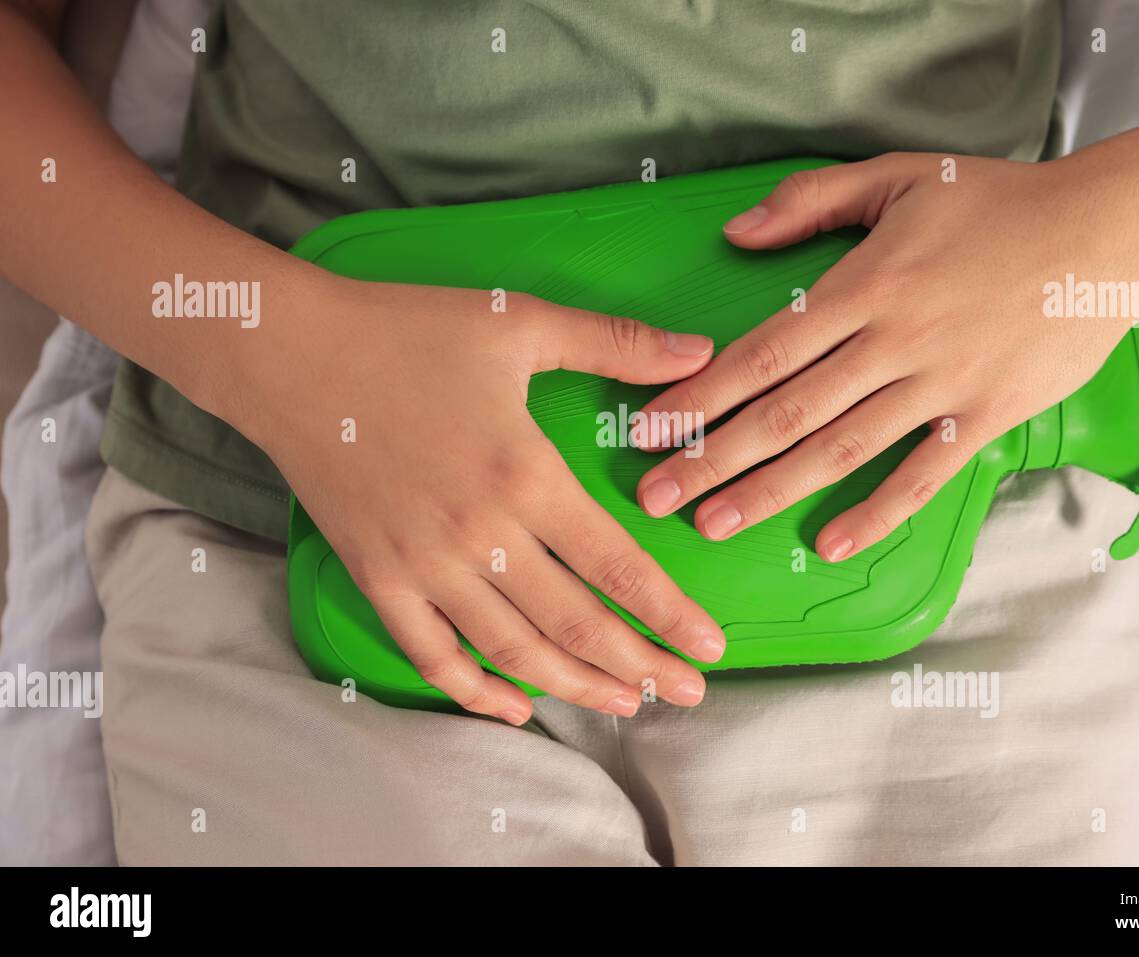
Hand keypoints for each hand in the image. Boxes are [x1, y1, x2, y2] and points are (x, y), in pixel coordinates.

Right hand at [243, 277, 725, 723]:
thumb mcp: (520, 323)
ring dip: (575, 686)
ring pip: (513, 651)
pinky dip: (474, 691)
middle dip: (640, 666)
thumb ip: (615, 343)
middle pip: (576, 623)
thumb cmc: (407, 332)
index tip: (709, 647)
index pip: (618, 566)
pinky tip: (515, 708)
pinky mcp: (378, 577)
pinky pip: (431, 654)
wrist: (290, 354)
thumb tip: (700, 350)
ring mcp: (425, 565)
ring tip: (625, 706)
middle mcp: (481, 535)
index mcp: (526, 475)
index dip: (670, 614)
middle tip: (688, 695)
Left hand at [635, 154, 1138, 561]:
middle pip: (785, 412)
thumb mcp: (898, 177)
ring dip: (771, 491)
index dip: (701, 394)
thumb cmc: (997, 203)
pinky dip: (876, 513)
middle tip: (655, 496)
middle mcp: (893, 343)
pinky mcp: (985, 418)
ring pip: (839, 450)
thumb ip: (810, 202)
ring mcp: (940, 386)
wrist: (1106, 232)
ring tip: (714, 524)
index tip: (650, 428)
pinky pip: (922, 476)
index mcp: (863, 286)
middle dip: (712, 458)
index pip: (763, 352)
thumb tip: (737, 235)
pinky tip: (830, 544)